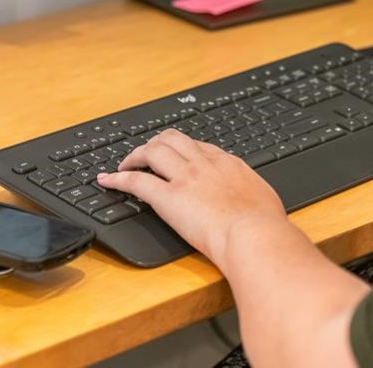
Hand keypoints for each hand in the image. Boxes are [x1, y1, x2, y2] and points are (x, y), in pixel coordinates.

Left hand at [96, 129, 285, 265]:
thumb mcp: (264, 200)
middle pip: (172, 139)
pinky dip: (117, 178)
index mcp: (228, 164)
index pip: (198, 146)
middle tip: (146, 155)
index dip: (182, 149)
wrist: (254, 234)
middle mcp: (204, 164)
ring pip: (152, 151)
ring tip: (125, 165)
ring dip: (135, 156)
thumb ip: (253, 196)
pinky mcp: (167, 197)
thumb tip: (256, 203)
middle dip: (156, 144)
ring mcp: (185, 178)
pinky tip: (108, 181)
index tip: (175, 156)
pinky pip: (135, 181)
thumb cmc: (264, 225)